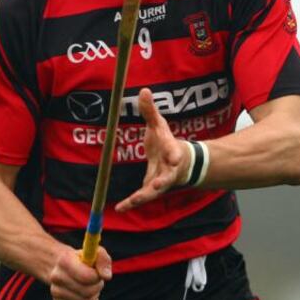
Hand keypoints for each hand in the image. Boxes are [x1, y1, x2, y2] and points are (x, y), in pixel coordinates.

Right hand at [47, 245, 112, 299]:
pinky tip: (87, 296)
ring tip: (91, 286)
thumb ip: (103, 260)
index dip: (97, 277)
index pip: (86, 277)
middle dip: (97, 287)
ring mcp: (55, 292)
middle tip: (97, 280)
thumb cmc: (82, 259)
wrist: (61, 267)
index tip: (97, 273)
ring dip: (94, 295)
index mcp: (64, 261)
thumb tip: (106, 276)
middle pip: (87, 292)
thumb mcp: (94, 254)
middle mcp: (56, 277)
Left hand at [115, 88, 192, 211]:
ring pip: (153, 192)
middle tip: (156, 186)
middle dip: (162, 182)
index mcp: (171, 152)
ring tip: (132, 201)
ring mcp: (161, 183)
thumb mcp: (159, 125)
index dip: (174, 154)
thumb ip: (150, 111)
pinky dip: (131, 203)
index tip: (174, 156)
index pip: (174, 153)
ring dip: (144, 196)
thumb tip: (144, 90)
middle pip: (167, 177)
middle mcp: (168, 170)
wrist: (179, 163)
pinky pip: (141, 198)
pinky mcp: (151, 190)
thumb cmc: (166, 142)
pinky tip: (119, 208)